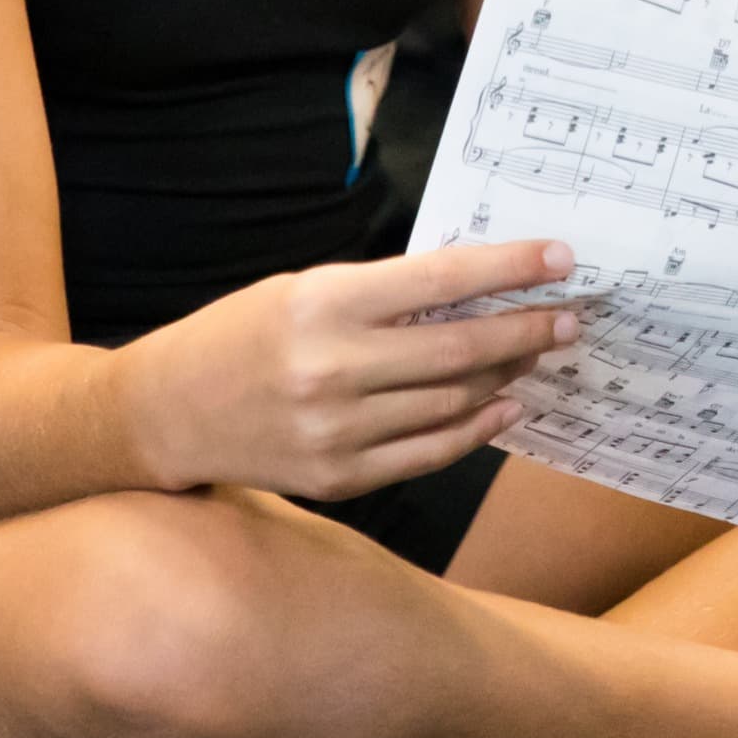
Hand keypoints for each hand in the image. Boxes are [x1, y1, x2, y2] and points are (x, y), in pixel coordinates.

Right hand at [123, 237, 579, 500]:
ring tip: (539, 353)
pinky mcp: (339, 478)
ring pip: (453, 401)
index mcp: (325, 304)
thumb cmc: (244, 333)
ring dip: (508, 375)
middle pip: (460, 348)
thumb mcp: (306, 288)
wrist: (167, 412)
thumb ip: (383, 293)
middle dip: (527, 329)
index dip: (510, 268)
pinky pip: (429, 452)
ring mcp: (337, 431)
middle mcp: (333, 369)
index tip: (561, 259)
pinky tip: (504, 404)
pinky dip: (475, 427)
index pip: (442, 280)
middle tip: (569, 316)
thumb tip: (474, 287)